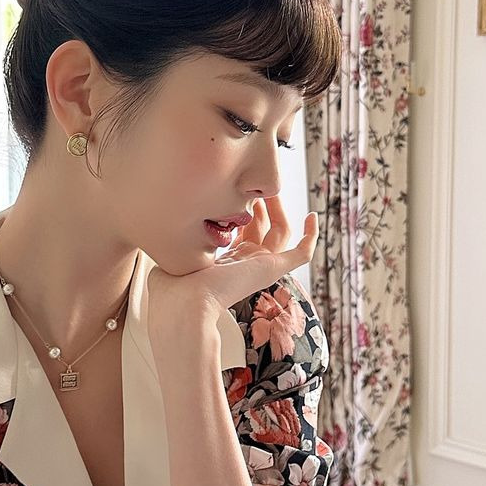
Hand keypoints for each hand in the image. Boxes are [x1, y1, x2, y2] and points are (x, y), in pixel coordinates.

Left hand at [148, 196, 316, 343]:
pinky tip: (313, 216)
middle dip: (260, 202)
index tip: (236, 187)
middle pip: (263, 226)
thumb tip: (173, 217)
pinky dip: (311, 236)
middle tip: (254, 182)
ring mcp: (261, 266)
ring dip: (280, 208)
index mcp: (224, 261)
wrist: (184, 302)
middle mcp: (245, 262)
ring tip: (273, 189)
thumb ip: (180, 235)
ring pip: (282, 232)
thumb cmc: (173, 285)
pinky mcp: (274, 270)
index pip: (241, 230)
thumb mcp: (175, 251)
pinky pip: (301, 253)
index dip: (242, 207)